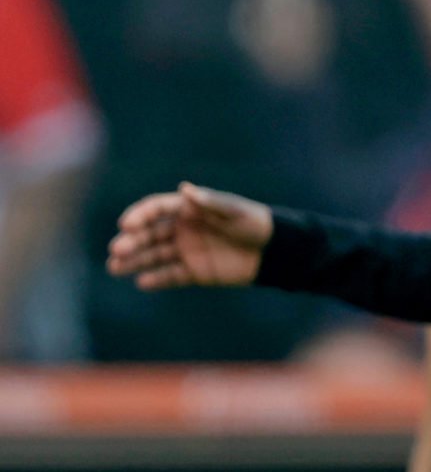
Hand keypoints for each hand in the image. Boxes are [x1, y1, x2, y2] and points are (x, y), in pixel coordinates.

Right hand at [107, 183, 271, 289]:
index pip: (157, 209)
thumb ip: (209, 203)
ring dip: (135, 261)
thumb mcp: (234, 211)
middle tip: (117, 250)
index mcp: (190, 209)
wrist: (273, 251)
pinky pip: (170, 276)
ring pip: (154, 255)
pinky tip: (143, 282)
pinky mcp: (194, 271)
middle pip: (150, 234)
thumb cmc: (253, 223)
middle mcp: (183, 229)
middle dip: (132, 241)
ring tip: (115, 267)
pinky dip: (156, 279)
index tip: (126, 225)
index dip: (140, 215)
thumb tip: (184, 189)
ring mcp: (187, 251)